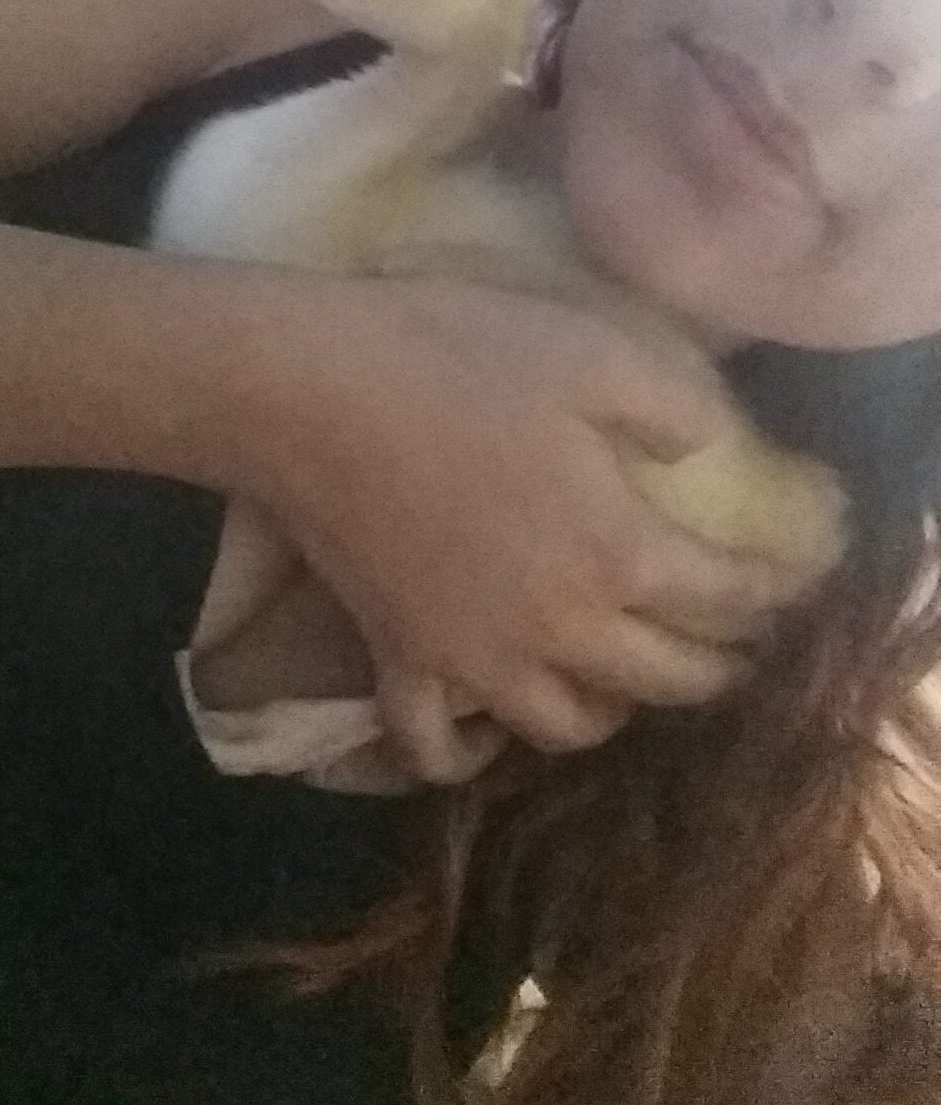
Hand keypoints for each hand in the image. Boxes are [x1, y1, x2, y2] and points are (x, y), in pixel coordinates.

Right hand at [231, 273, 811, 773]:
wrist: (311, 392)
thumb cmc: (455, 357)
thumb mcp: (592, 350)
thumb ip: (673, 404)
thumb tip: (710, 446)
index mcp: (619, 551)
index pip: (724, 596)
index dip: (771, 594)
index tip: (794, 586)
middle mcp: (561, 629)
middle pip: (666, 680)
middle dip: (718, 668)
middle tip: (739, 645)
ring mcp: (476, 661)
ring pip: (568, 728)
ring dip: (614, 713)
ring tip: (627, 682)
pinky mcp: (400, 661)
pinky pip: (436, 744)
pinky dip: (463, 754)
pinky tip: (480, 733)